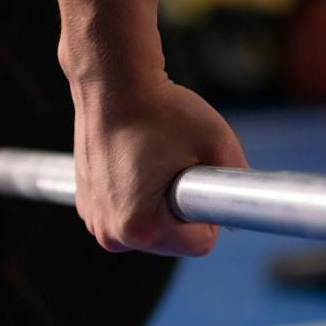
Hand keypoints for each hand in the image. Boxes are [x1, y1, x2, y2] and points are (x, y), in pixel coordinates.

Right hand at [70, 74, 247, 256]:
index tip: (199, 177)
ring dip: (160, 203)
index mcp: (140, 227)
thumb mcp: (218, 143)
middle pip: (173, 240)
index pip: (200, 243)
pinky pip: (127, 212)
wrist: (111, 81)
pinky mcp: (86, 204)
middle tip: (176, 164)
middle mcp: (110, 232)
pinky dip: (137, 195)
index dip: (210, 212)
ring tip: (153, 160)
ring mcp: (94, 219)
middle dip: (182, 209)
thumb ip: (238, 183)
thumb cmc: (161, 109)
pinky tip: (135, 162)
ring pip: (151, 227)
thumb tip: (239, 215)